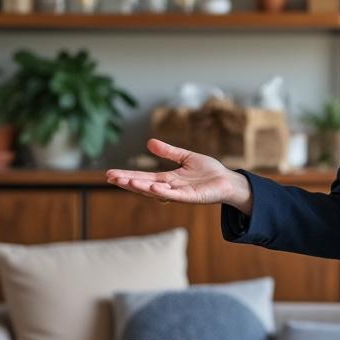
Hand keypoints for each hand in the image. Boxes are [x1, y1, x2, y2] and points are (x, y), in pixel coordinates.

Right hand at [105, 139, 253, 212]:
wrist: (229, 181)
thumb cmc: (209, 172)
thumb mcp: (186, 157)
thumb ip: (169, 152)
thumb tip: (149, 143)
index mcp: (168, 179)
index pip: (144, 177)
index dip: (128, 176)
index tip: (110, 174)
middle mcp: (171, 188)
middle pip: (145, 185)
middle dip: (128, 181)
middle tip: (110, 177)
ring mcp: (180, 194)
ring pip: (156, 191)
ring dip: (140, 187)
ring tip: (125, 181)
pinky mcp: (192, 197)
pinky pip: (175, 195)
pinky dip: (163, 192)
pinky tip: (152, 187)